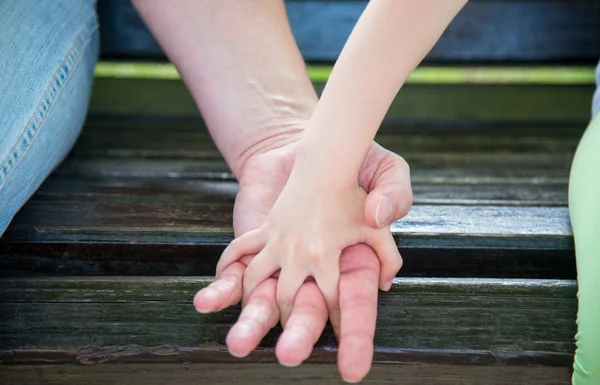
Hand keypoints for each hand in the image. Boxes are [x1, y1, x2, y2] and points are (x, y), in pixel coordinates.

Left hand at [194, 132, 411, 381]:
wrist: (310, 150)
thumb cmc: (354, 164)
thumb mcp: (387, 170)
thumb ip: (395, 194)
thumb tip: (383, 227)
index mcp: (353, 263)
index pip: (355, 307)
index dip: (354, 336)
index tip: (352, 368)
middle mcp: (316, 270)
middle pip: (307, 313)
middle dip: (297, 337)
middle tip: (288, 357)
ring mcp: (284, 260)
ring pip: (268, 299)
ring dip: (251, 321)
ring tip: (237, 344)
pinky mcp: (257, 244)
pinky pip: (238, 269)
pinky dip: (222, 286)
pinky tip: (206, 301)